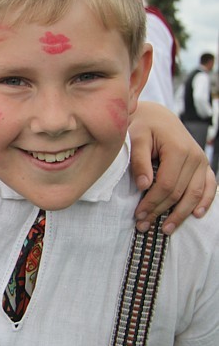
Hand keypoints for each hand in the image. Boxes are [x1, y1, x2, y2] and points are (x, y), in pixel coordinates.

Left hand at [129, 101, 215, 233]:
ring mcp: (202, 161)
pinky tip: (197, 215)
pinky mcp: (203, 165)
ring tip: (166, 229)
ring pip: (195, 194)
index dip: (152, 203)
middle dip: (161, 212)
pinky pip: (209, 186)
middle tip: (143, 226)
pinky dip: (205, 201)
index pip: (166, 185)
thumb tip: (145, 185)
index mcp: (178, 149)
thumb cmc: (142, 126)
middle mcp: (195, 156)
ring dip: (181, 214)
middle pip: (179, 193)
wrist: (156, 116)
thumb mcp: (136, 137)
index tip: (137, 215)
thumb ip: (139, 160)